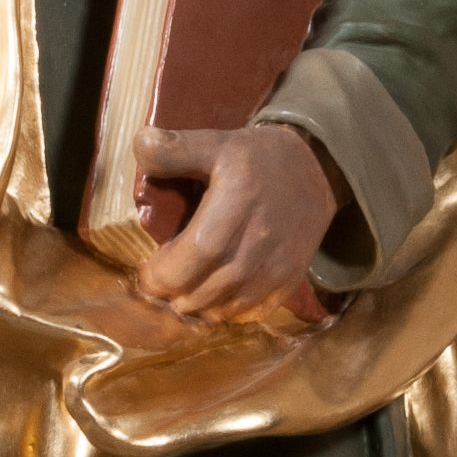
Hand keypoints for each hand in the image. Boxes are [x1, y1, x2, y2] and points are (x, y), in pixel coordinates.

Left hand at [134, 123, 341, 322]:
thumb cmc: (258, 159)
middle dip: (175, 295)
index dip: (167, 272)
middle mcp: (261, 238)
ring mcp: (279, 264)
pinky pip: (254, 312)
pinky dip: (227, 314)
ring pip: (229, 306)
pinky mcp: (291, 279)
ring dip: (197, 308)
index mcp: (239, 201)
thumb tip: (140, 143)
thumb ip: (176, 148)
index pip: (199, 251)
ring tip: (179, 296)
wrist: (315, 170)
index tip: (147, 273)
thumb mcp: (216, 143)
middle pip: (210, 287)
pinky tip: (210, 303)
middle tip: (157, 289)